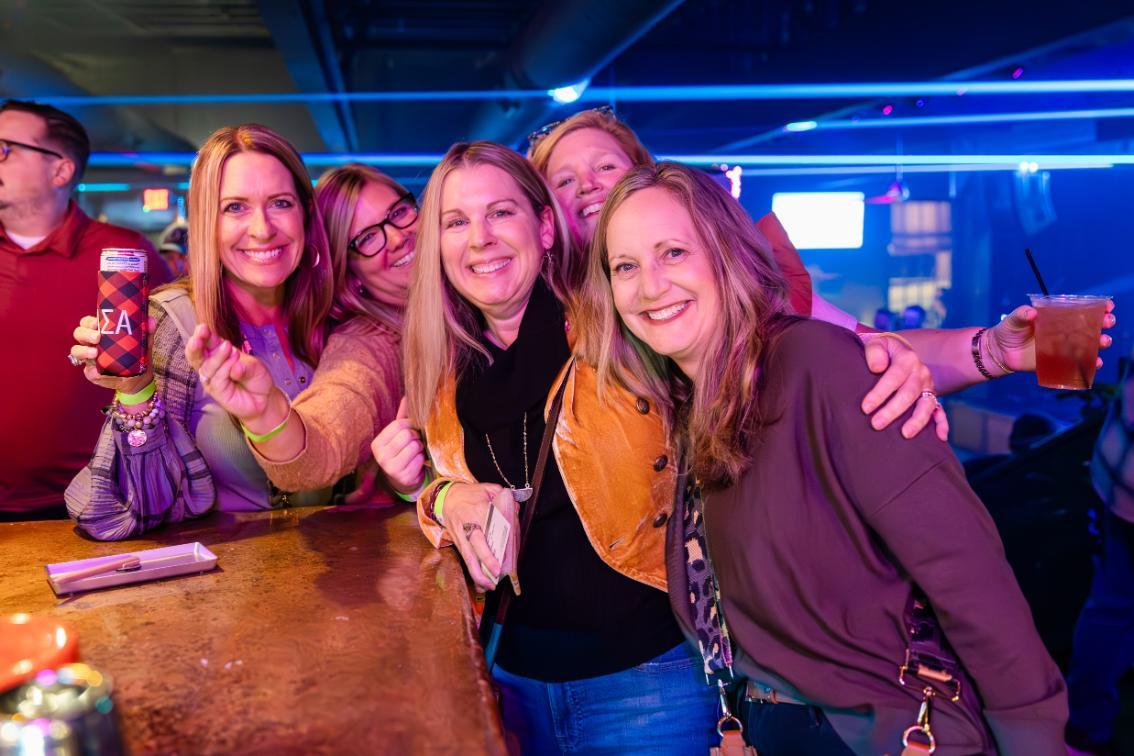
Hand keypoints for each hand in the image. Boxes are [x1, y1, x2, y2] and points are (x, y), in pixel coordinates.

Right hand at [70, 315, 154, 394]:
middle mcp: (91, 343)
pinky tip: (96, 371)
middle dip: (85, 334)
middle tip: (97, 337)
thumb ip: (146, 331)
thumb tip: (151, 320)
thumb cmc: (137, 355)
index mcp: (101, 332)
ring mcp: (89, 358)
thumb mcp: (143, 343)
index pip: (87, 322)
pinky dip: (90, 371)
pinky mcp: (91, 373)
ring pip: (76, 350)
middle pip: (79, 333)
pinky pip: (87, 371)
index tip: (96, 323)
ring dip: (82, 350)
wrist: (138, 378)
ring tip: (94, 353)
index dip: (88, 321)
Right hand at [185, 323, 281, 428]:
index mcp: (217, 352)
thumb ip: (245, 365)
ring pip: (206, 367)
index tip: (203, 328)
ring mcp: (212, 379)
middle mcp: (211, 365)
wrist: (264, 397)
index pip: (206, 342)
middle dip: (196, 345)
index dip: (202, 335)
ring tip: (229, 348)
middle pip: (196, 355)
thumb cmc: (256, 377)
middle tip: (200, 337)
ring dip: (217, 356)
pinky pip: (216, 380)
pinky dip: (225, 370)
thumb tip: (235, 367)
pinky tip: (235, 366)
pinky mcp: (216, 391)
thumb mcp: (255, 366)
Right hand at [371, 397, 427, 494]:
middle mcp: (381, 456)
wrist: (404, 479)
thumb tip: (408, 396)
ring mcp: (391, 468)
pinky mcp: (403, 477)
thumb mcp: (399, 435)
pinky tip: (417, 462)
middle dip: (416, 437)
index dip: (410, 424)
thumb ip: (403, 416)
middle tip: (415, 442)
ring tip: (416, 452)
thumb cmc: (402, 452)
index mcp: (377, 443)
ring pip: (414, 446)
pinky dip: (421, 459)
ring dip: (419, 448)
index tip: (413, 429)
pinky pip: (419, 459)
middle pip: (407, 435)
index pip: (398, 424)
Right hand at [442, 482, 505, 591]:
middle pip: (476, 545)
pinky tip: (481, 585)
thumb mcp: (488, 488)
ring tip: (489, 586)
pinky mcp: (458, 543)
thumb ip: (504, 498)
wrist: (445, 497)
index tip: (502, 553)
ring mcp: (462, 536)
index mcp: (478, 510)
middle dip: (486, 561)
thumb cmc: (469, 494)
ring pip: (469, 558)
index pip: (487, 527)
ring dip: (478, 574)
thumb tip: (516, 510)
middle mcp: (469, 525)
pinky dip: (473, 574)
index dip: (495, 540)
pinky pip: (466, 561)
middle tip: (497, 574)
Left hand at [861, 333, 948, 440]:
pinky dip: (942, 424)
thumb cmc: (880, 350)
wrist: (894, 351)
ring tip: (905, 434)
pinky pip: (940, 411)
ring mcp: (928, 386)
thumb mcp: (875, 343)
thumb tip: (878, 368)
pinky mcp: (931, 397)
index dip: (880, 393)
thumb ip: (874, 352)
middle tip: (876, 424)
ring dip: (917, 420)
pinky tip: (940, 437)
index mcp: (907, 358)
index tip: (865, 407)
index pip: (894, 377)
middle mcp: (921, 372)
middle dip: (892, 411)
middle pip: (909, 394)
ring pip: (926, 405)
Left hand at [987, 301, 1116, 372]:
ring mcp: (1064, 347)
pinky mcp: (1059, 362)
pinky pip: (1078, 363)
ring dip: (1100, 343)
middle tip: (1107, 323)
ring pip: (1089, 345)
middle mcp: (1065, 332)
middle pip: (1090, 327)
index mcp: (1057, 318)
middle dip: (1103, 324)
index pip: (1081, 311)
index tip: (1107, 306)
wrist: (1000, 352)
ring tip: (1103, 342)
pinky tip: (1095, 363)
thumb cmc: (1008, 331)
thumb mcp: (1014, 320)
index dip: (1097, 308)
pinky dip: (1089, 364)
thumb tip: (1031, 312)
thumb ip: (1021, 314)